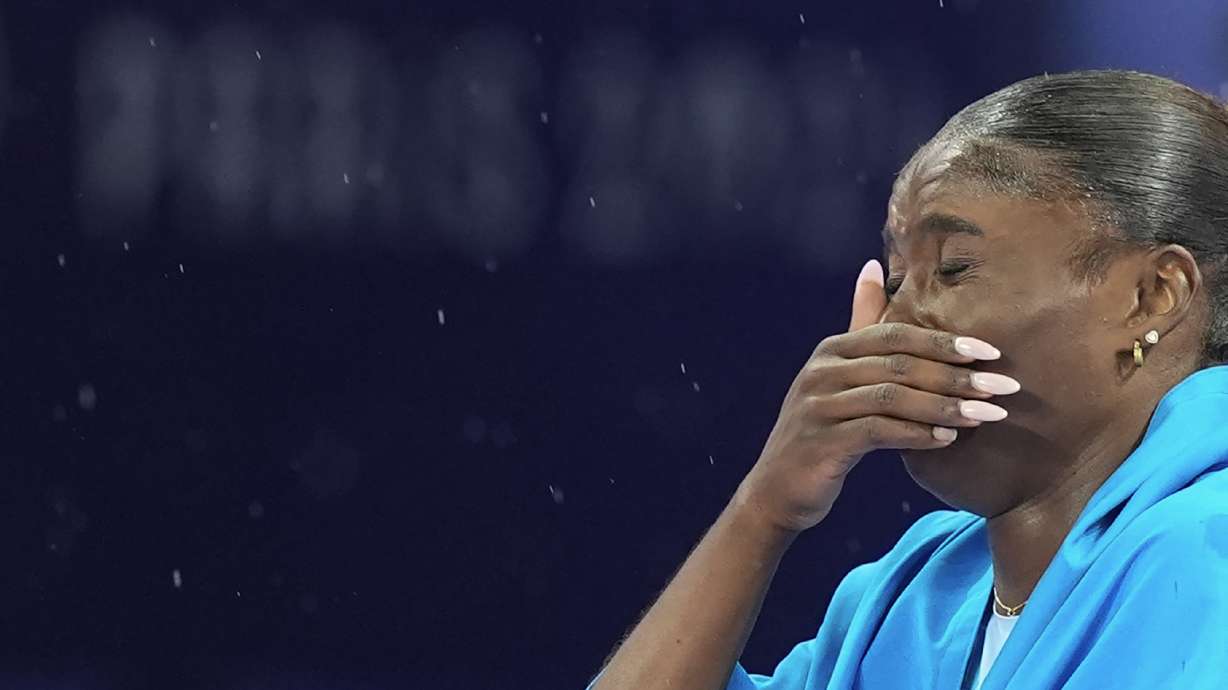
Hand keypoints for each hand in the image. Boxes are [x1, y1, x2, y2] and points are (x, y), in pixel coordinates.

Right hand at [731, 259, 1017, 533]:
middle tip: (1005, 387)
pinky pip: (879, 432)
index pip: (894, 335)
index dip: (944, 342)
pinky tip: (948, 440)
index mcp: (831, 350)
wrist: (777, 488)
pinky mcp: (822, 443)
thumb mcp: (837, 374)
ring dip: (946, 406)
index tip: (991, 353)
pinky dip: (918, 434)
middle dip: (957, 376)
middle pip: (899, 365)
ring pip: (893, 398)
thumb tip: (872, 265)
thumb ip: (859, 324)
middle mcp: (821, 372)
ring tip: (988, 415)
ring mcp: (819, 407)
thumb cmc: (822, 430)